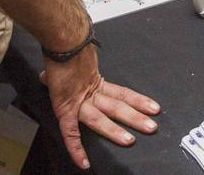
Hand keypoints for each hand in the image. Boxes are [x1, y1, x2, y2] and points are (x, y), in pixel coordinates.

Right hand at [40, 48, 159, 169]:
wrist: (61, 39)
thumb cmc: (64, 47)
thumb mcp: (73, 60)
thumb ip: (66, 71)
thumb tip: (51, 72)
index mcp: (95, 83)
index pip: (122, 94)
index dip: (137, 101)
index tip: (151, 108)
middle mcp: (90, 94)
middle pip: (118, 107)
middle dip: (135, 118)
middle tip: (152, 127)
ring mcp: (80, 101)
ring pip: (103, 118)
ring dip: (117, 129)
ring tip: (132, 139)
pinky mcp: (66, 107)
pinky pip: (70, 132)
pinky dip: (76, 148)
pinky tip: (83, 162)